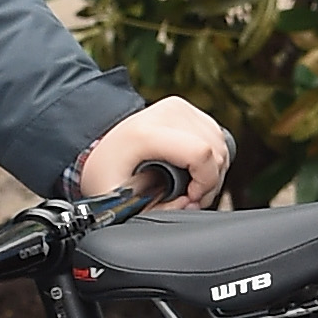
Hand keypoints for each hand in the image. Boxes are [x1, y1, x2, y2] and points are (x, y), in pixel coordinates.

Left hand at [77, 100, 234, 208]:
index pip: (201, 154)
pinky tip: (193, 169)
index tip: (190, 198)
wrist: (96, 145)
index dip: (205, 183)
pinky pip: (216, 137)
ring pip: (220, 144)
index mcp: (146, 134)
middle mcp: (166, 113)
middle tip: (188, 197)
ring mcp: (178, 107)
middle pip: (215, 151)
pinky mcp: (186, 108)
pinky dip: (211, 158)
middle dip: (209, 183)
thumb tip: (189, 206)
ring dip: (212, 171)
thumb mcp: (119, 201)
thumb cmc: (106, 171)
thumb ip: (157, 210)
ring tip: (190, 185)